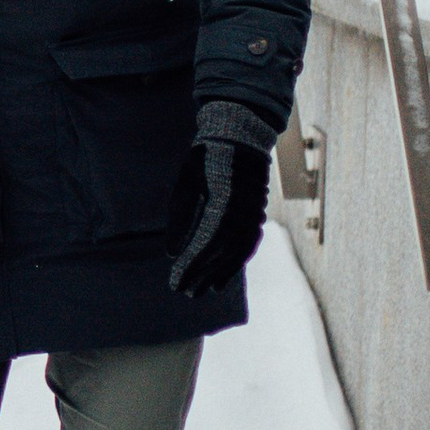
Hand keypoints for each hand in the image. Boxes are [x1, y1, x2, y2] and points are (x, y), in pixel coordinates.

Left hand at [165, 133, 270, 295]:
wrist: (238, 137)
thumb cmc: (206, 159)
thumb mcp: (186, 184)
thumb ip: (180, 220)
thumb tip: (172, 254)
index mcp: (223, 203)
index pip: (205, 244)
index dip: (191, 266)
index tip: (176, 282)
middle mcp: (243, 213)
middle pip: (223, 254)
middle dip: (204, 275)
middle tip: (186, 292)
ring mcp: (255, 214)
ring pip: (239, 253)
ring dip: (223, 273)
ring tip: (206, 290)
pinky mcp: (258, 214)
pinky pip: (249, 244)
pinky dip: (237, 261)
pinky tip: (225, 274)